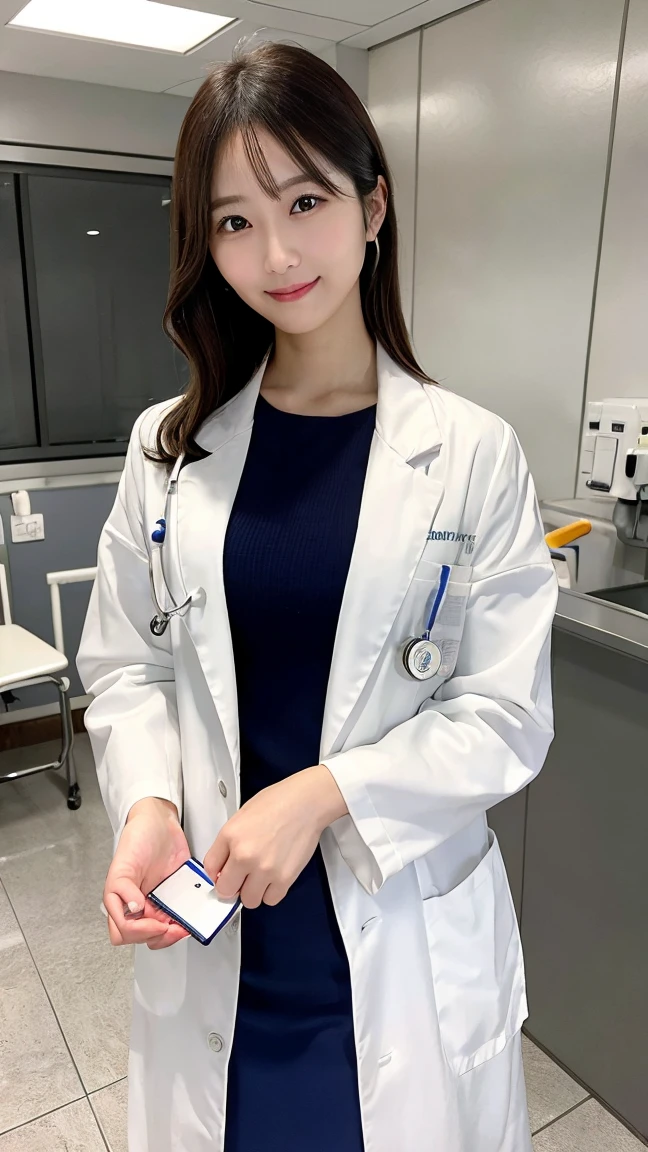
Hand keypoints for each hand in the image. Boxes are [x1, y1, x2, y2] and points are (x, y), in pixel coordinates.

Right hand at [103, 797, 191, 950]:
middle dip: (158, 937)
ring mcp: (156, 902)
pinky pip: (178, 919)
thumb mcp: (123, 862)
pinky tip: (189, 917)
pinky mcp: (174, 897)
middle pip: (142, 939)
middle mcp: (138, 905)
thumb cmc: (138, 837)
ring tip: (182, 926)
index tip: (156, 924)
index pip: (123, 932)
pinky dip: (184, 923)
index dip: (140, 932)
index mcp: (121, 900)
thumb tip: (133, 909)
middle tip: (172, 927)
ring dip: (171, 936)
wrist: (160, 821)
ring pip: (159, 935)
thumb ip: (122, 888)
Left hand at [204, 765, 346, 908]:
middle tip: (241, 878)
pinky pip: (271, 899)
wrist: (306, 803)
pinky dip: (271, 892)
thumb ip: (228, 842)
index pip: (210, 869)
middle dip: (232, 886)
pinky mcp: (284, 878)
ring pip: (249, 900)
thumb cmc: (278, 803)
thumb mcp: (242, 816)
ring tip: (260, 876)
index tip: (222, 874)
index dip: (216, 873)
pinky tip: (274, 877)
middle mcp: (244, 855)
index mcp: (230, 836)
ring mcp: (264, 869)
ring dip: (253, 891)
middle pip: (226, 890)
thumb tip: (222, 865)